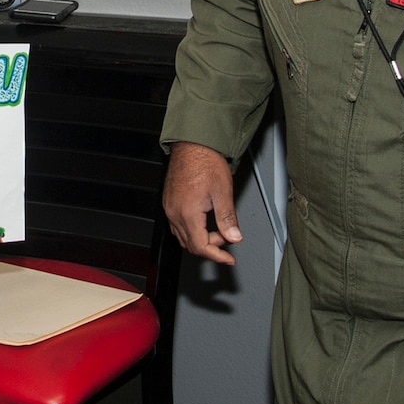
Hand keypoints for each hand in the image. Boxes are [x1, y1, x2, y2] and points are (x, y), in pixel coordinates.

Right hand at [162, 141, 238, 265]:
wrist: (193, 144)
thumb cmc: (206, 162)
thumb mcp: (223, 192)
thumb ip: (227, 219)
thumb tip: (234, 237)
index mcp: (187, 213)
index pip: (200, 247)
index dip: (217, 256)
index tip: (228, 259)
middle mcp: (174, 213)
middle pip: (190, 245)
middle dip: (211, 247)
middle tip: (227, 237)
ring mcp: (170, 207)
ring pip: (183, 237)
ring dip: (201, 239)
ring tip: (218, 230)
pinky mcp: (169, 202)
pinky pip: (177, 226)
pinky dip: (192, 230)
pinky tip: (204, 222)